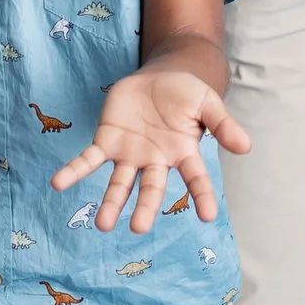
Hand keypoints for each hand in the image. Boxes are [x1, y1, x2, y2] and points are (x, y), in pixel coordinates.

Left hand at [49, 68, 252, 232]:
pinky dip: (74, 172)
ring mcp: (130, 155)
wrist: (159, 77)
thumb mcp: (206, 102)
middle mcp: (156, 162)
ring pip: (119, 184)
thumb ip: (223, 124)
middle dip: (144, 207)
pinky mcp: (107, 142)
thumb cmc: (186, 94)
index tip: (208, 217)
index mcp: (183, 154)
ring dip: (110, 203)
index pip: (196, 179)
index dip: (202, 196)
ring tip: (101, 224)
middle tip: (138, 228)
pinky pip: (88, 160)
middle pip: (151, 188)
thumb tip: (246, 147)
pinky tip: (58, 183)